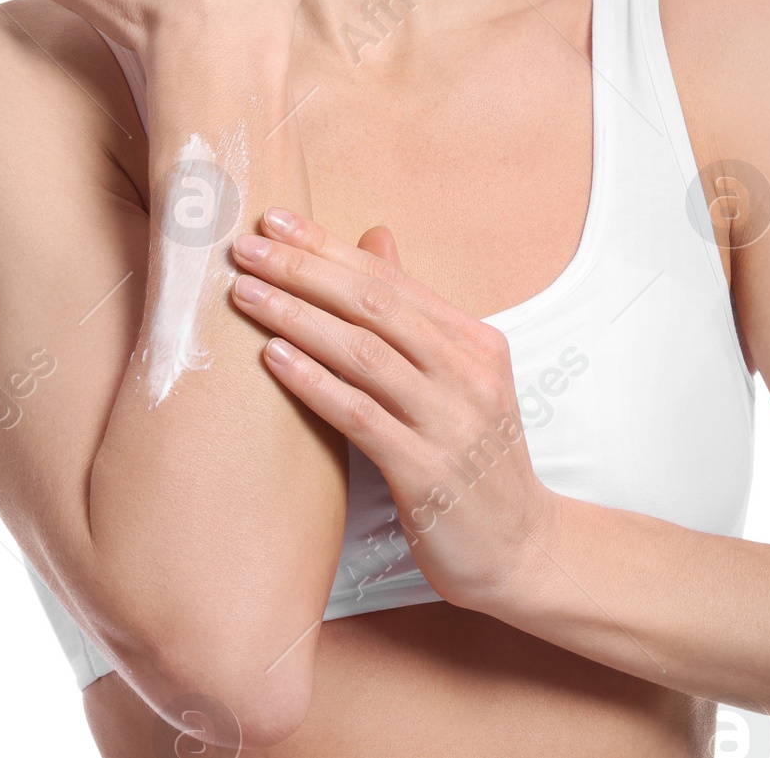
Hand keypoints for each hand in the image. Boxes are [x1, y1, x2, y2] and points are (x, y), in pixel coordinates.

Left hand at [226, 211, 560, 614]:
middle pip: (374, 304)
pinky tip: (273, 359)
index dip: (328, 246)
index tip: (274, 221)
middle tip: (247, 247)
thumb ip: (414, 312)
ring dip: (297, 317)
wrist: (523, 549)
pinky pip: (361, 415)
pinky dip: (314, 381)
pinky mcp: (426, 471)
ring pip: (364, 352)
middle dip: (304, 269)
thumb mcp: (459, 377)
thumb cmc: (476, 459)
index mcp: (474, 341)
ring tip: (246, 294)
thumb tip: (375, 238)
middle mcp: (467, 371)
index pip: (391, 279)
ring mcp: (450, 420)